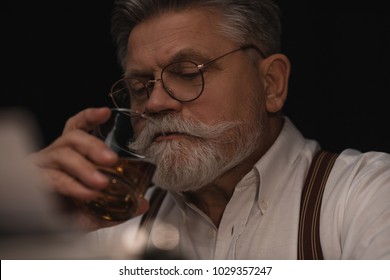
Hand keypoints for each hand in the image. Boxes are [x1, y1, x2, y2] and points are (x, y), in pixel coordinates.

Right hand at [27, 107, 144, 229]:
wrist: (44, 233)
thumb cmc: (68, 214)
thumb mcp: (98, 209)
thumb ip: (119, 205)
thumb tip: (143, 203)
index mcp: (70, 154)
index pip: (77, 128)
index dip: (89, 117)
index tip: (105, 112)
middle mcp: (55, 155)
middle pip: (72, 137)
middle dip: (93, 145)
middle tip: (112, 159)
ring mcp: (43, 166)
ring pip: (62, 154)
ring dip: (84, 167)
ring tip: (101, 182)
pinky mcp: (33, 182)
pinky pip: (52, 178)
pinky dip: (72, 186)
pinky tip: (87, 194)